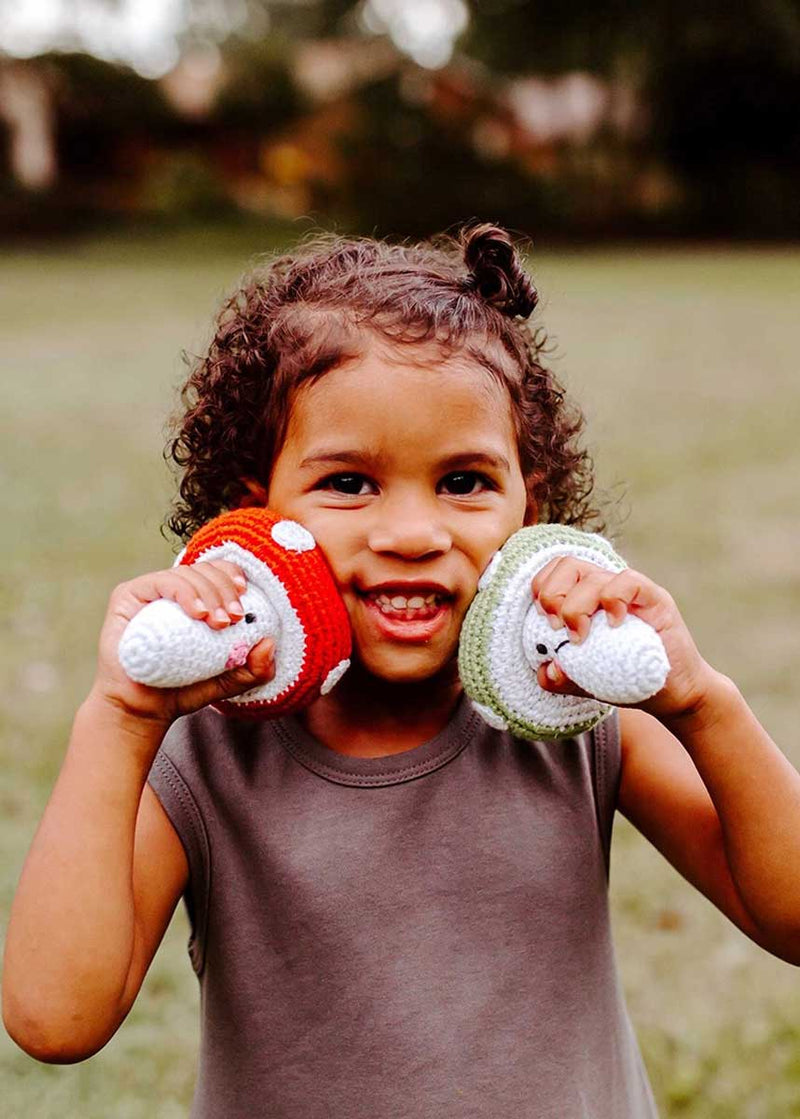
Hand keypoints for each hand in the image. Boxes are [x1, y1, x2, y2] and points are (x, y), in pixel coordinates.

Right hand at [90, 560, 275, 724]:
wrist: (145, 709)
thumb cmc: (184, 689)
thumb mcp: (230, 680)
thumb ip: (255, 668)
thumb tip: (269, 643)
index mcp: (197, 599)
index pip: (218, 572)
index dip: (233, 576)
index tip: (245, 597)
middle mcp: (173, 590)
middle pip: (206, 570)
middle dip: (226, 590)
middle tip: (234, 619)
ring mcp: (150, 591)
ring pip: (188, 573)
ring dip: (209, 593)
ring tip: (218, 623)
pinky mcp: (129, 595)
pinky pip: (162, 581)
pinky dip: (185, 593)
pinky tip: (198, 614)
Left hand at [531, 557, 715, 719]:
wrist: (672, 695)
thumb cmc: (627, 680)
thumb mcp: (584, 680)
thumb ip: (560, 675)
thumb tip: (545, 670)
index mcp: (585, 598)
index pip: (555, 572)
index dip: (542, 589)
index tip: (543, 621)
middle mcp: (606, 588)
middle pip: (568, 564)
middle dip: (552, 594)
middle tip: (556, 628)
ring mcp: (631, 592)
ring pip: (593, 576)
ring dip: (575, 607)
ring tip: (580, 638)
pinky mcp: (655, 599)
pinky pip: (629, 581)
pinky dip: (613, 600)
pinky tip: (613, 625)